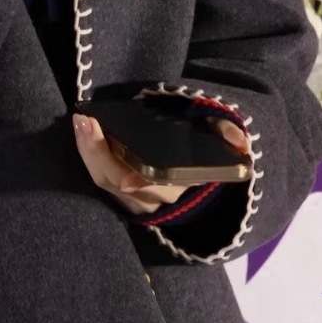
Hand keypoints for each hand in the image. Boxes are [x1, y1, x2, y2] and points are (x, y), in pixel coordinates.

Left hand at [71, 110, 250, 216]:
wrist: (199, 172)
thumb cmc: (207, 150)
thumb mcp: (219, 137)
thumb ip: (228, 134)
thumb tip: (241, 143)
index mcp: (179, 183)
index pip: (149, 182)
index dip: (127, 171)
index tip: (108, 144)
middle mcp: (156, 198)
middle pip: (117, 180)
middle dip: (96, 152)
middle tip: (83, 121)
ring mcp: (138, 201)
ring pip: (105, 183)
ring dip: (88, 154)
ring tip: (79, 123)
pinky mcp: (124, 197)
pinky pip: (103, 181)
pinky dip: (90, 160)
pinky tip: (83, 134)